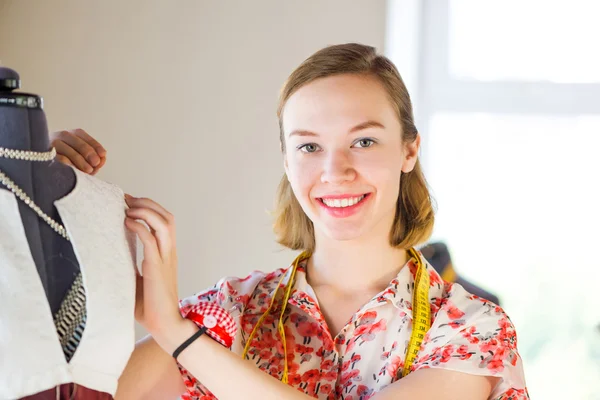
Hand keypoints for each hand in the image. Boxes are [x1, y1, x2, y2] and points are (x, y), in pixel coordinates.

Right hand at [50, 128, 106, 174]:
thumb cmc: (71, 169)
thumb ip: (94, 162)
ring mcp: (49, 145)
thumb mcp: (84, 164)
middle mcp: (58, 137)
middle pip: (73, 139)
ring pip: (63, 146)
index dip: (94, 144)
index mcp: (69, 136)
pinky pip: (53, 157)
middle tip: (96, 162)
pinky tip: (73, 169)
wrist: (46, 176)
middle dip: (87, 151)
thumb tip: (102, 160)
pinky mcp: (42, 156)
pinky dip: (65, 163)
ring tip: (88, 170)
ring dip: (78, 158)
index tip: (103, 155)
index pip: (81, 135)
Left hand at [124, 195, 183, 340]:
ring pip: (164, 223)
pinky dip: (140, 226)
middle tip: (128, 200)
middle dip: (148, 203)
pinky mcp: (157, 267)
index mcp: (166, 254)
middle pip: (168, 217)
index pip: (165, 221)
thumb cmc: (150, 306)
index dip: (149, 207)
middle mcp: (169, 252)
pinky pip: (151, 239)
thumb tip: (108, 255)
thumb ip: (128, 265)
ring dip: (146, 211)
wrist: (164, 324)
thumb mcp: (136, 280)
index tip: (129, 202)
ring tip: (128, 209)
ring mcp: (165, 258)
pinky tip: (127, 223)